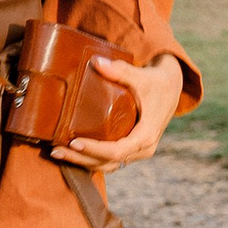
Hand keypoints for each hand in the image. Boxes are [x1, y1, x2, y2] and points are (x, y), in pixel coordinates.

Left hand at [54, 55, 183, 170]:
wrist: (171, 87)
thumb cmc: (157, 82)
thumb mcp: (141, 76)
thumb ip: (119, 70)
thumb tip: (95, 62)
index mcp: (146, 136)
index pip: (117, 151)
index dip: (94, 149)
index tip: (74, 142)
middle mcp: (142, 149)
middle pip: (107, 162)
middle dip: (80, 159)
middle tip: (55, 150)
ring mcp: (137, 152)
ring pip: (107, 165)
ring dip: (82, 162)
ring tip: (57, 152)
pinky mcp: (130, 150)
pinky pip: (109, 160)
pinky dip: (90, 159)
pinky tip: (71, 153)